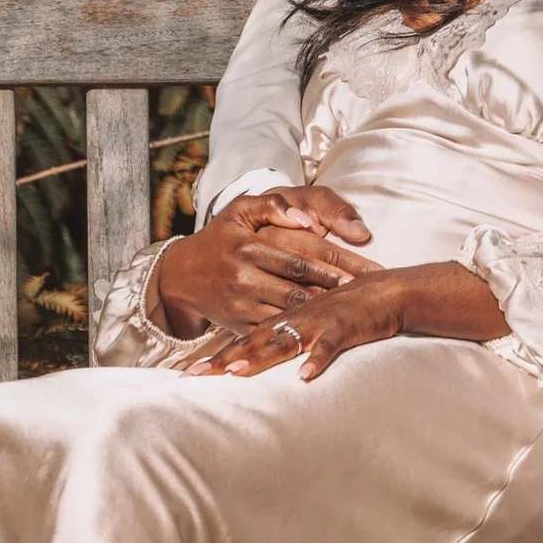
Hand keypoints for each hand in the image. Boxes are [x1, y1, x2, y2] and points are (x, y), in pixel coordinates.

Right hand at [148, 185, 373, 337]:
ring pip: (286, 314)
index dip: (329, 269)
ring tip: (348, 318)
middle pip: (297, 290)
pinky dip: (295, 335)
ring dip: (318, 318)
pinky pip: (271, 333)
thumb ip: (273, 206)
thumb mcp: (239, 210)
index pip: (298, 259)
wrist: (179, 276)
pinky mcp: (237, 324)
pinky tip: (317, 336)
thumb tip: (306, 219)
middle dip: (331, 296)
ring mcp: (240, 303)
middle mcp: (244, 275)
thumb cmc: (220, 237)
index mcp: (250, 246)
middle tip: (362, 299)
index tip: (357, 275)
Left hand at [210, 270, 416, 379]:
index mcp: (286, 319)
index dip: (218, 356)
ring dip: (260, 357)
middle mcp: (295, 319)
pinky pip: (328, 346)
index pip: (245, 339)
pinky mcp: (344, 327)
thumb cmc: (349, 309)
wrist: (386, 291)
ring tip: (235, 372)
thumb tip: (265, 363)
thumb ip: (289, 338)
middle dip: (224, 360)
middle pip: (254, 342)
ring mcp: (318, 322)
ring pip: (284, 341)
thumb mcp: (313, 322)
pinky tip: (304, 376)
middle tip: (194, 375)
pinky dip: (316, 359)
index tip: (190, 374)